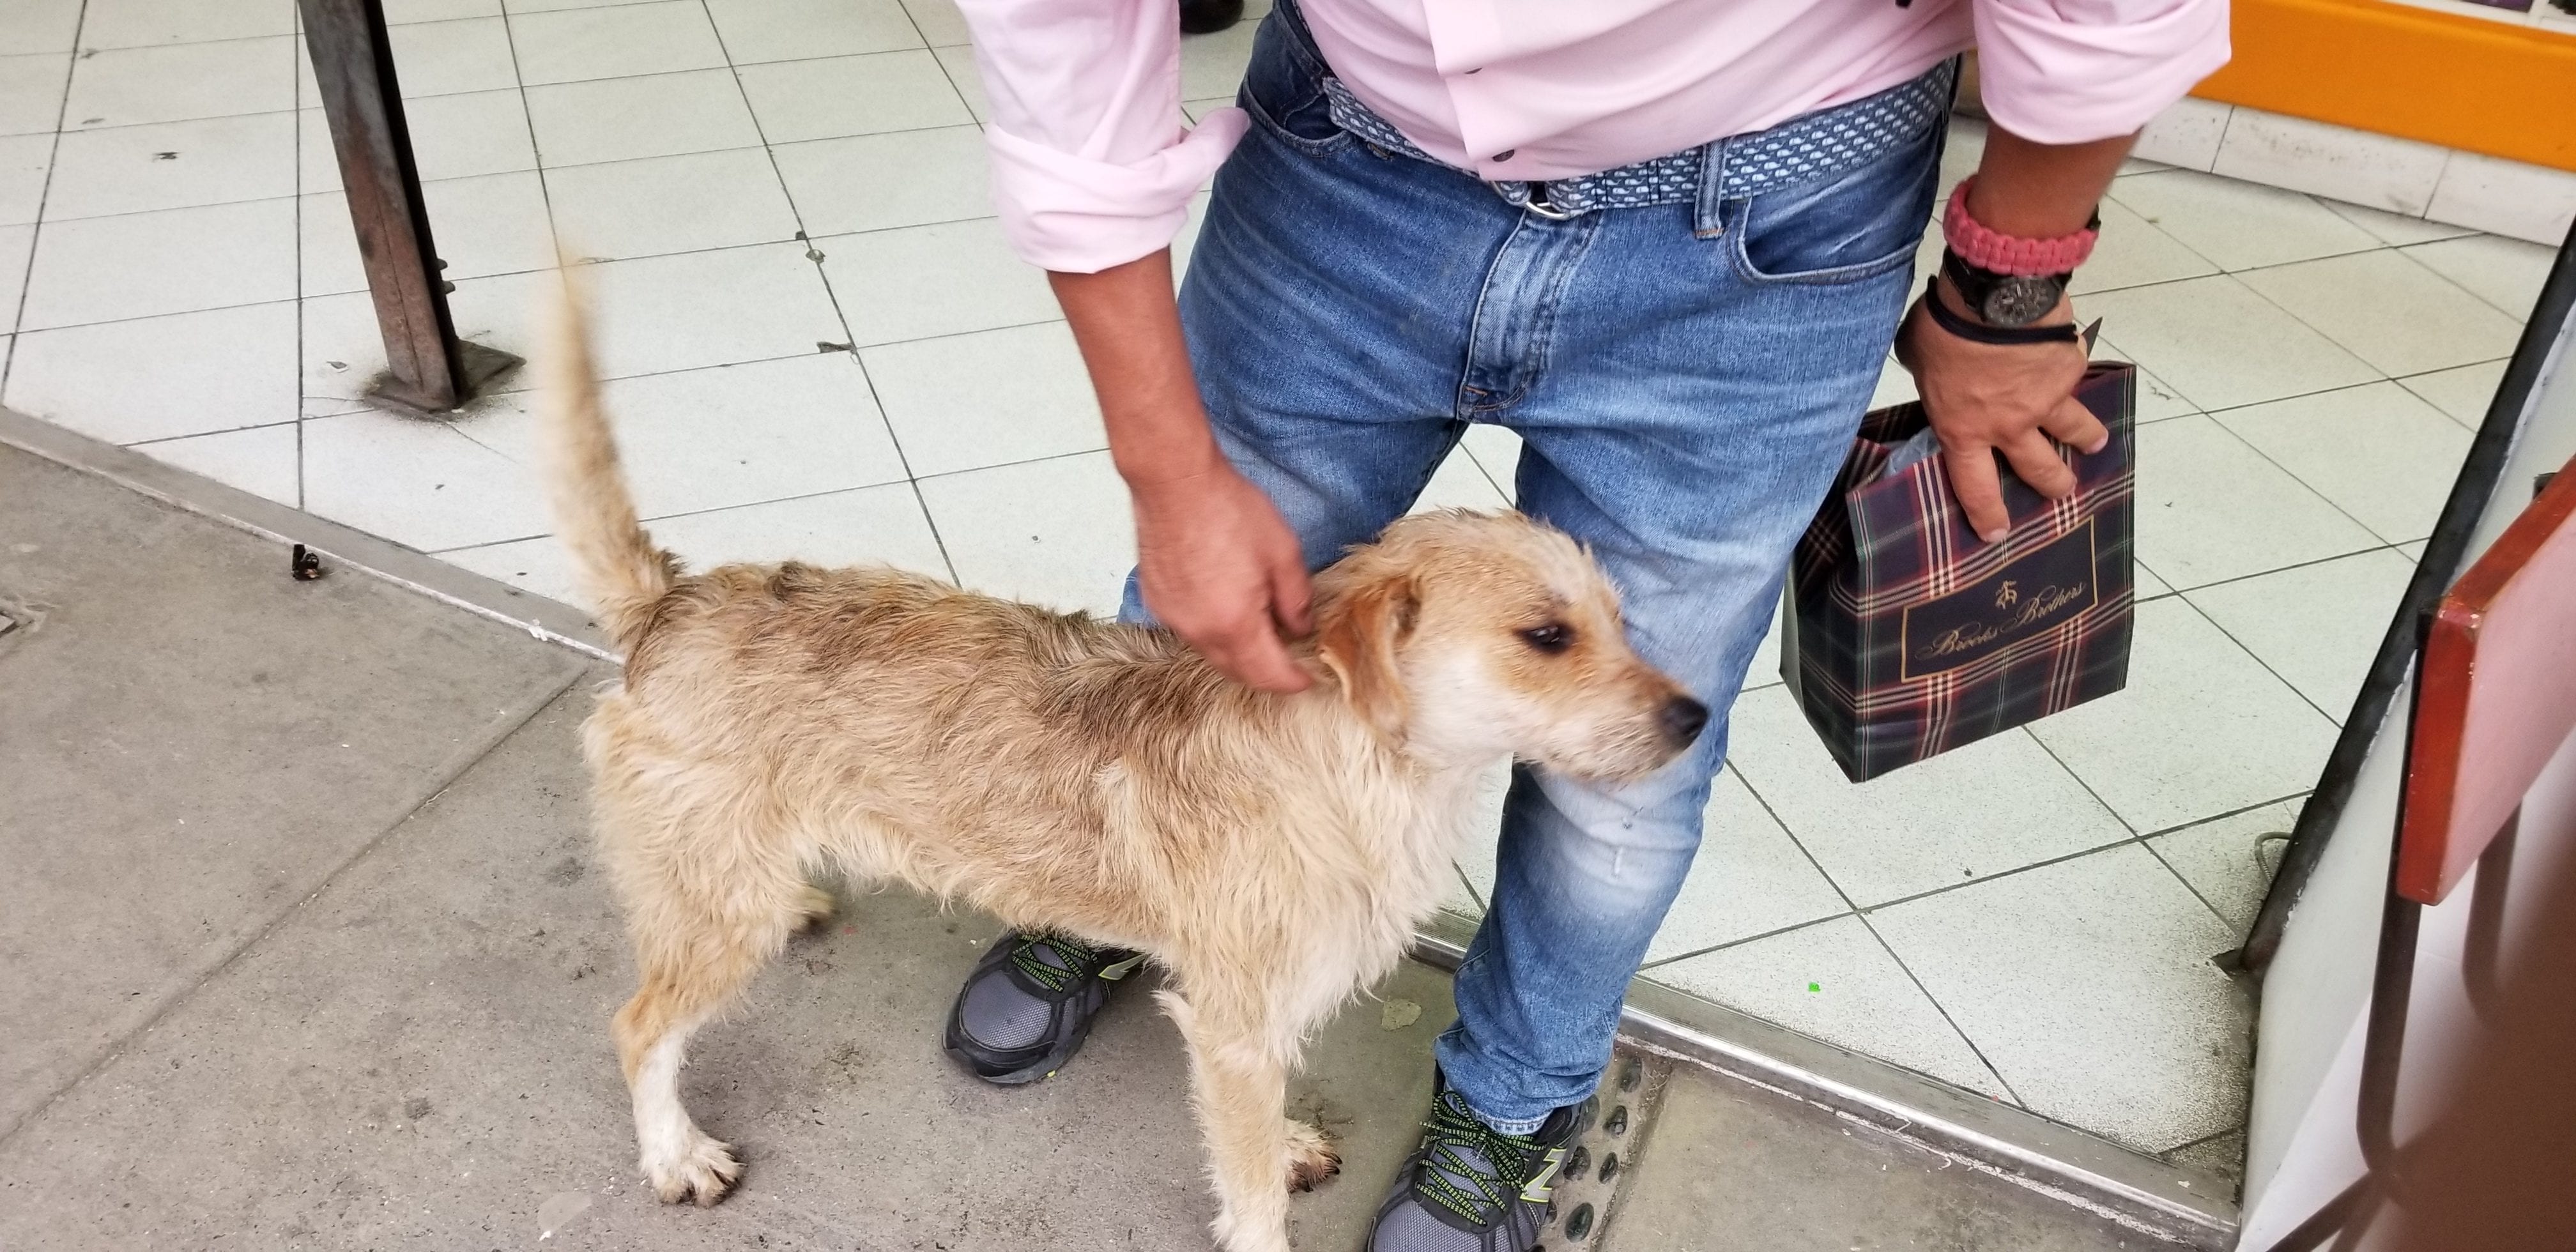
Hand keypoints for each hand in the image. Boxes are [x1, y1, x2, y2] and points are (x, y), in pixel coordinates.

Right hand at [1129, 465, 1314, 692]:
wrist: (1175, 482)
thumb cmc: (1227, 509)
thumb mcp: (1283, 553)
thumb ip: (1295, 600)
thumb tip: (1300, 627)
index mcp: (1234, 623)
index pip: (1268, 674)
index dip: (1293, 681)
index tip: (1308, 678)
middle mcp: (1198, 630)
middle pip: (1236, 672)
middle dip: (1265, 673)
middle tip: (1289, 661)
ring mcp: (1173, 617)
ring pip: (1211, 653)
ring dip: (1237, 652)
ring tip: (1261, 631)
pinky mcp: (1157, 601)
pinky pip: (1190, 630)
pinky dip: (1212, 630)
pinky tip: (1226, 606)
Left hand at [1895, 279, 2109, 542]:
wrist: (1993, 294)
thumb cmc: (1945, 325)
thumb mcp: (1918, 358)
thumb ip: (1930, 377)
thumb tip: (1934, 368)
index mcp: (1964, 429)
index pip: (1975, 486)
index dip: (1987, 514)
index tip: (1997, 533)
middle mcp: (2010, 425)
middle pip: (2038, 469)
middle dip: (2053, 484)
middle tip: (2062, 490)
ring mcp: (2046, 400)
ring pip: (2074, 431)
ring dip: (2085, 439)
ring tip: (2094, 443)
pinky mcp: (2070, 369)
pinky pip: (2077, 379)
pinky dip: (2078, 377)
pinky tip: (2081, 372)